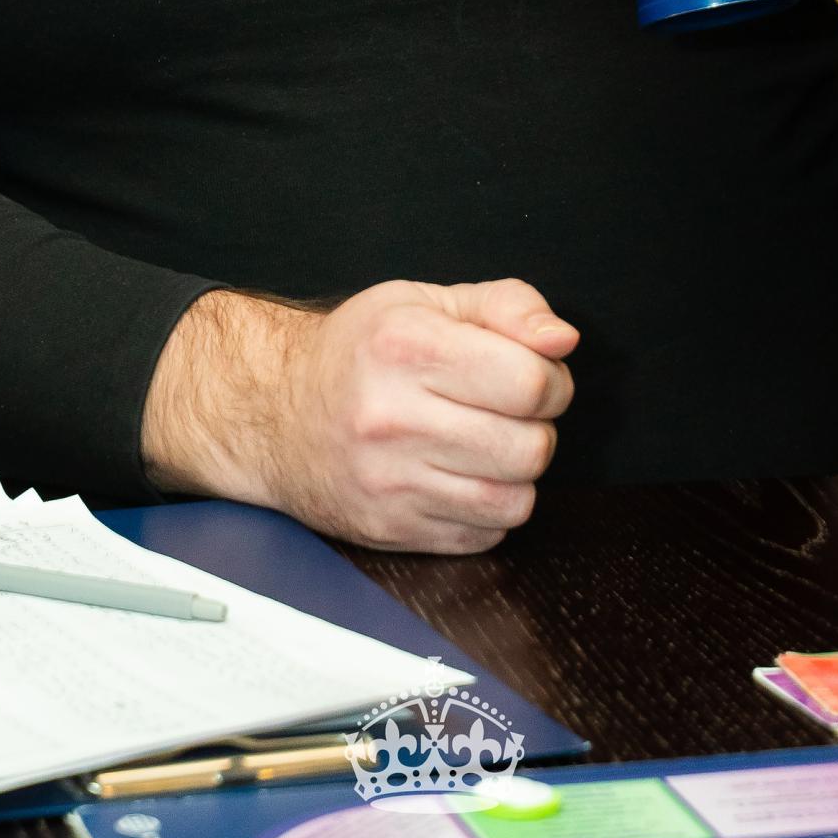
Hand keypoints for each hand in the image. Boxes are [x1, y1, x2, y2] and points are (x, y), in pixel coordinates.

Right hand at [140, 277, 577, 553]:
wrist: (274, 412)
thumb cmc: (360, 351)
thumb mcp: (426, 302)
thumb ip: (507, 307)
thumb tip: (563, 339)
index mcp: (406, 345)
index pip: (528, 381)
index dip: (551, 379)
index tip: (534, 374)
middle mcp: (392, 416)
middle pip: (530, 446)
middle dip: (538, 427)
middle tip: (510, 409)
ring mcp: (389, 481)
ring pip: (514, 500)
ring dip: (517, 472)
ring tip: (488, 442)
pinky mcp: (389, 529)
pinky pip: (484, 535)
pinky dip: (490, 509)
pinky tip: (462, 475)